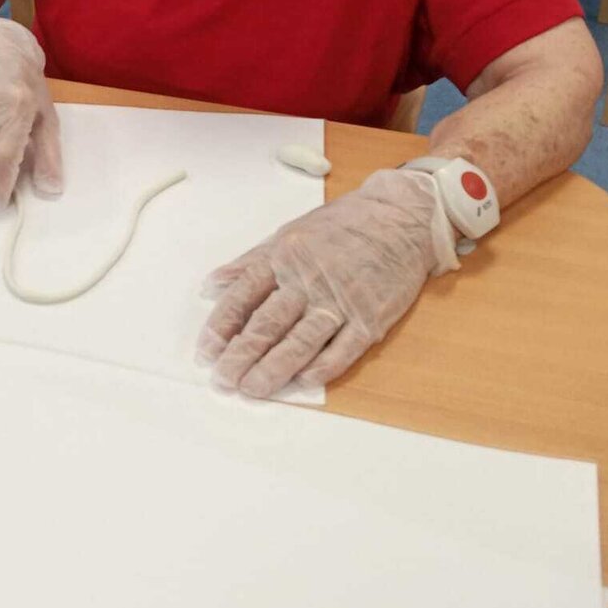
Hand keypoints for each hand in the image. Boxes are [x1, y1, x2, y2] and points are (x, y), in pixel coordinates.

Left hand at [197, 169, 459, 396]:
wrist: (401, 217)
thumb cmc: (342, 225)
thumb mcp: (288, 233)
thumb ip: (249, 262)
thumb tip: (211, 286)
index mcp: (284, 257)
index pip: (243, 296)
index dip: (221, 327)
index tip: (206, 352)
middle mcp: (308, 280)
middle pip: (267, 324)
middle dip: (240, 356)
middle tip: (222, 381)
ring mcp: (341, 300)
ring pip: (300, 342)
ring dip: (273, 370)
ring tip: (251, 390)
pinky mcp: (371, 318)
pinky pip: (343, 350)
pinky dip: (322, 367)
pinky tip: (302, 382)